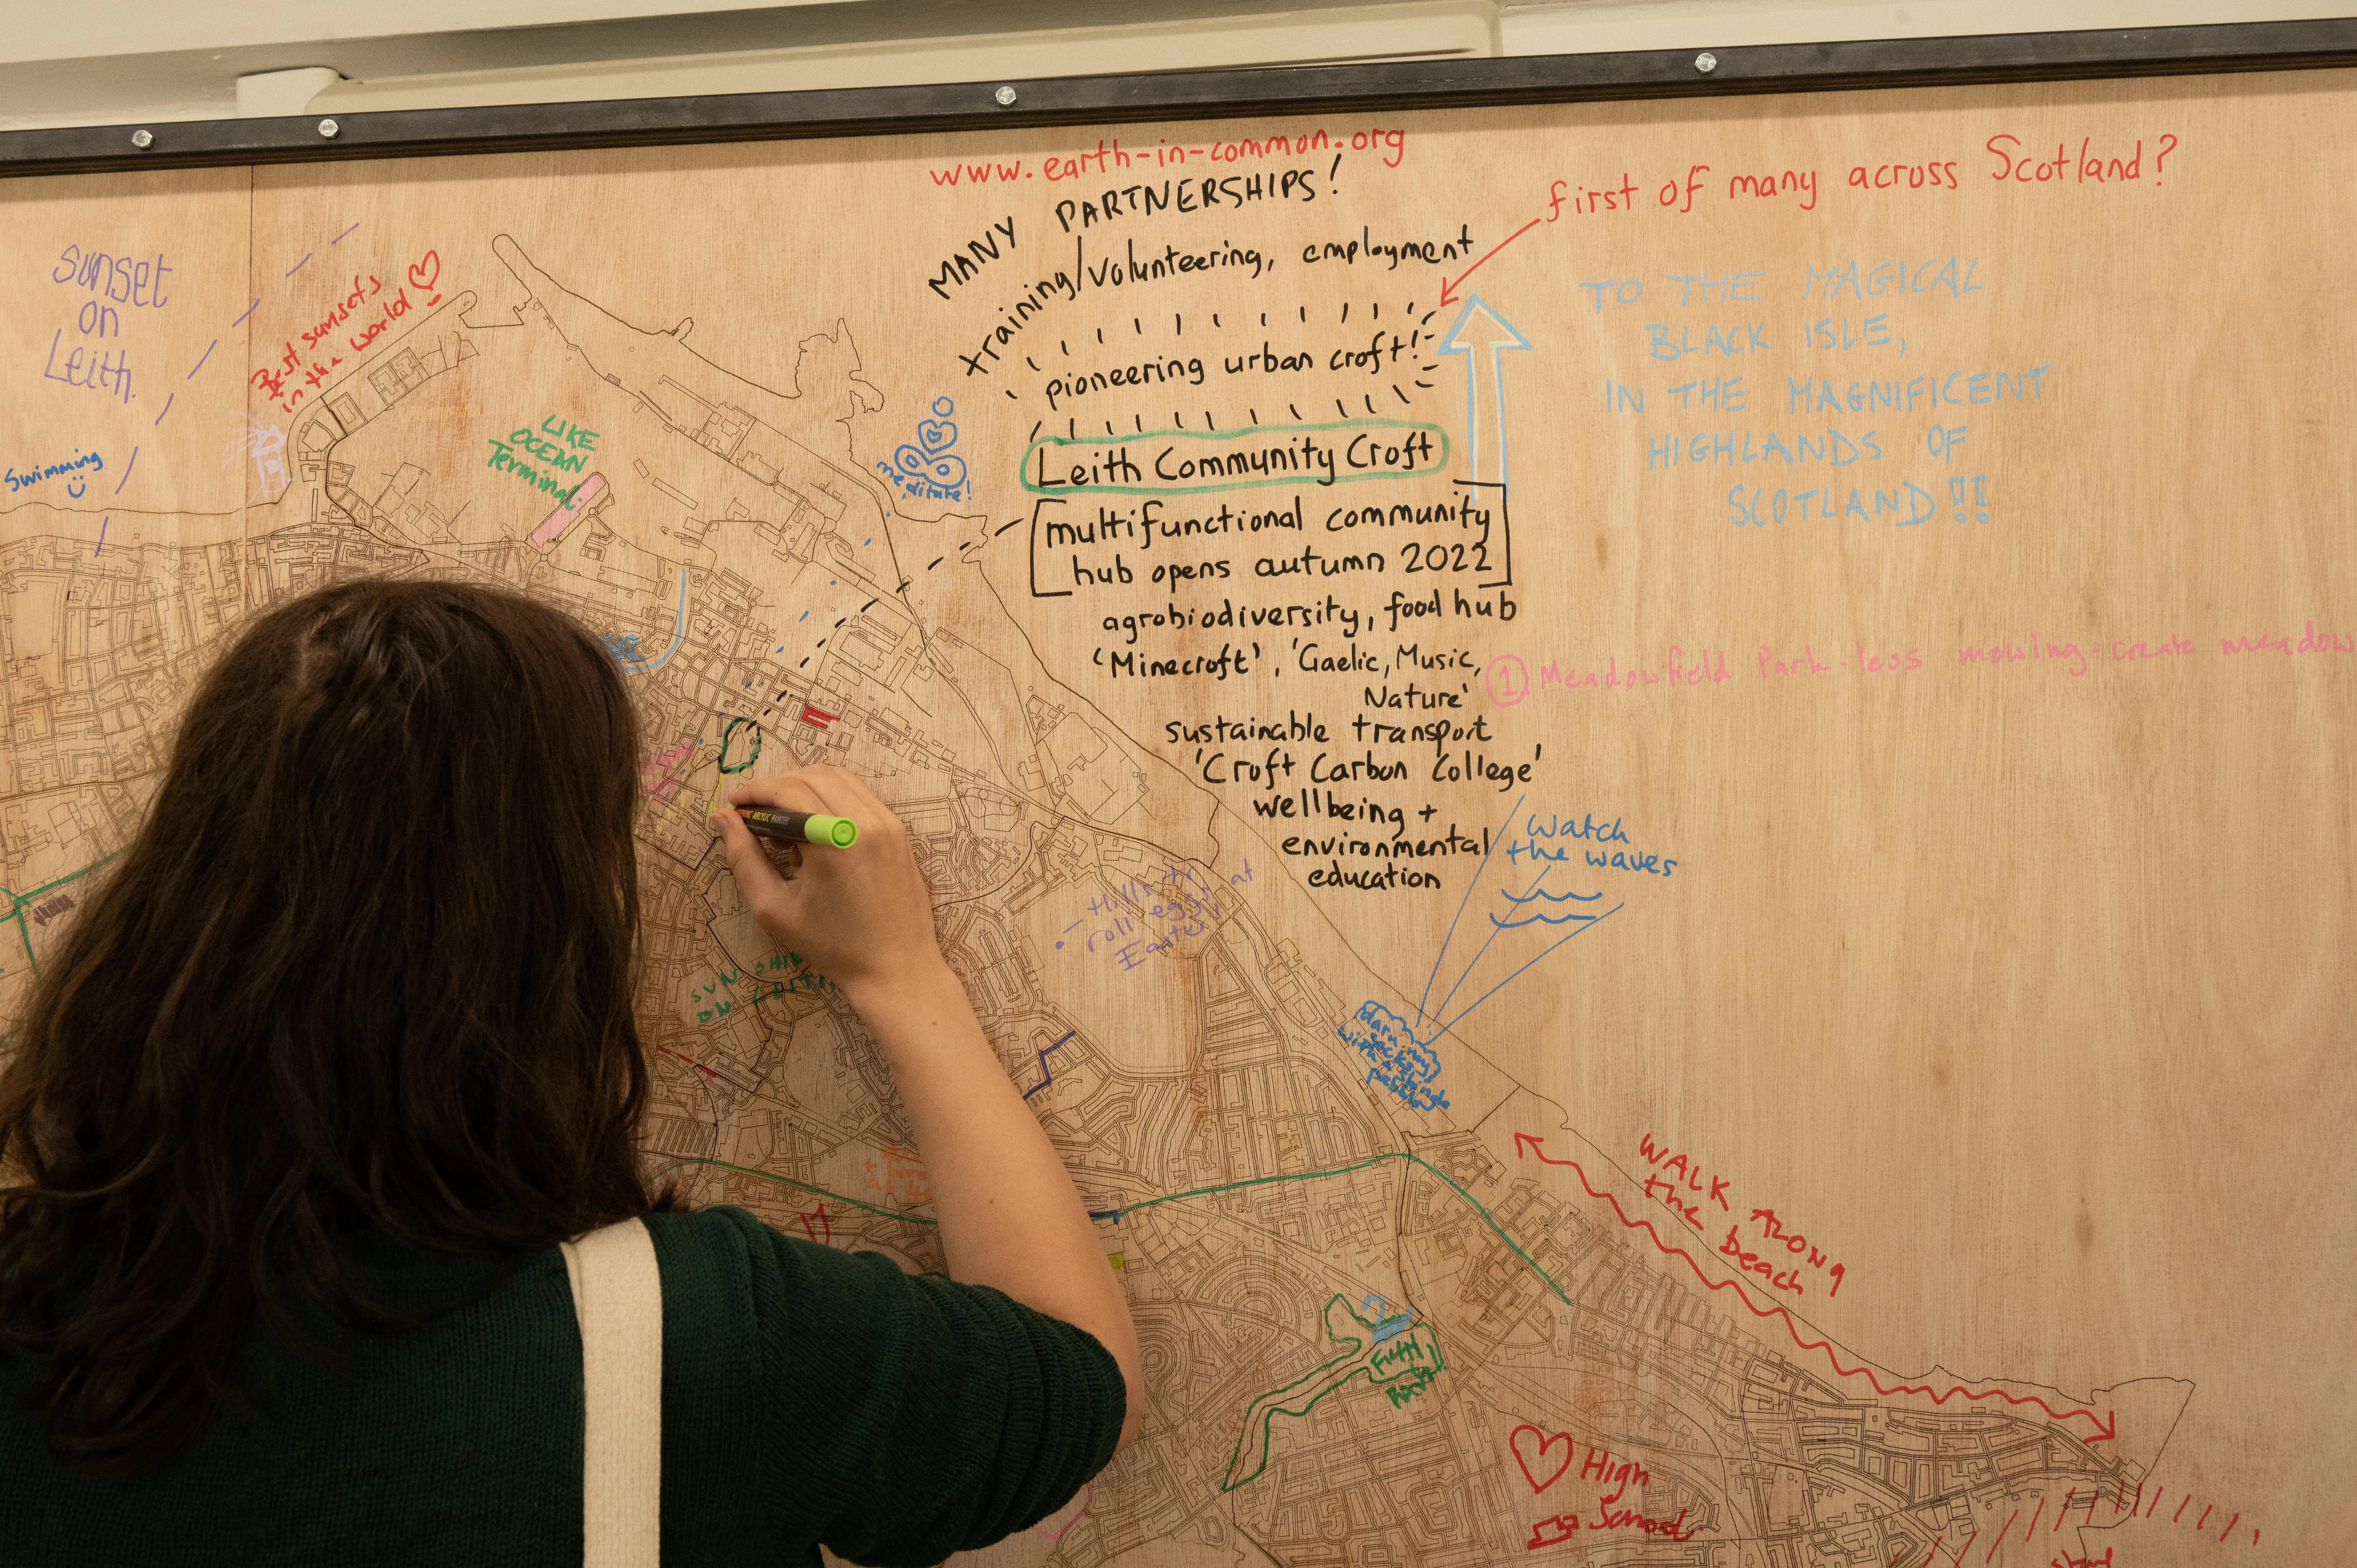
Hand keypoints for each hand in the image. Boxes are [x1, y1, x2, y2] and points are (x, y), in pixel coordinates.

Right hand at [710, 765, 946, 999]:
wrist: (896, 968)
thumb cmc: (833, 946)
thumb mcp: (775, 909)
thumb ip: (744, 859)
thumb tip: (723, 819)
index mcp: (834, 841)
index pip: (788, 790)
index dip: (755, 791)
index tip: (735, 806)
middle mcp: (866, 822)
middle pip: (813, 775)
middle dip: (777, 787)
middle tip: (756, 817)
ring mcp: (888, 823)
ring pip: (839, 778)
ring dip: (804, 789)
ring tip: (786, 828)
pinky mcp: (899, 831)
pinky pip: (860, 795)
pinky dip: (831, 800)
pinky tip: (817, 834)